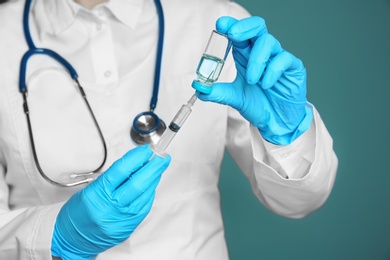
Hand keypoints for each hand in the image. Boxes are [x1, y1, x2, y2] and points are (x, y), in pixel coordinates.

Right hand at [51, 145, 170, 258]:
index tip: (147, 150)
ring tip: (157, 169)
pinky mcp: (130, 226)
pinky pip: (145, 206)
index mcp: (99, 193)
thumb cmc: (78, 213)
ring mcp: (122, 218)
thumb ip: (114, 177)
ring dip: (154, 179)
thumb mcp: (91, 189)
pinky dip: (149, 193)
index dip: (138, 157)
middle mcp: (112, 206)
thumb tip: (135, 164)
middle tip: (163, 157)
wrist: (73, 239)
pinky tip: (151, 186)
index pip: (122, 170)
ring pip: (145, 194)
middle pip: (139, 182)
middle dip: (154, 167)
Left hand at [198, 16, 312, 144]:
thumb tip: (199, 88)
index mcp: (245, 55)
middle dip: (244, 27)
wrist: (276, 121)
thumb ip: (218, 93)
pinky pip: (284, 59)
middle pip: (256, 27)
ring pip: (268, 42)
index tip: (220, 26)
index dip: (230, 26)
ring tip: (252, 81)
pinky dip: (273, 71)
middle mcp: (261, 53)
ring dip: (256, 60)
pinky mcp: (293, 67)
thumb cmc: (258, 104)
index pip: (238, 34)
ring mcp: (278, 58)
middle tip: (233, 35)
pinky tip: (266, 85)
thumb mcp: (235, 98)